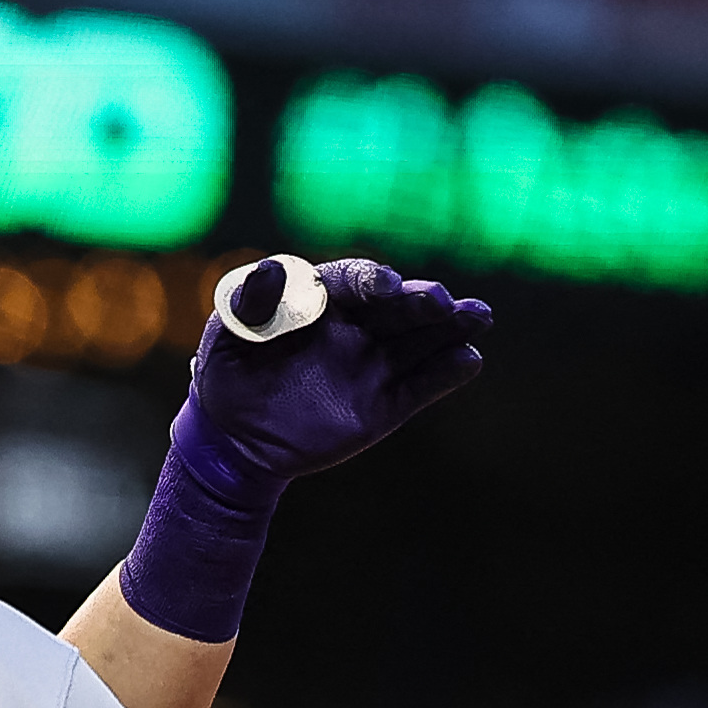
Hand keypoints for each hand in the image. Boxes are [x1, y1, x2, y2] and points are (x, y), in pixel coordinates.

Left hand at [193, 257, 492, 483]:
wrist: (233, 438)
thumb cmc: (228, 374)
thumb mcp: (228, 335)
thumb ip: (251, 303)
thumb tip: (270, 269)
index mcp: (321, 300)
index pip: (352, 281)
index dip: (371, 280)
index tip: (386, 285)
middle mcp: (357, 326)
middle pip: (397, 307)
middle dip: (421, 300)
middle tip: (443, 301)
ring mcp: (374, 364)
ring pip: (421, 341)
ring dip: (452, 327)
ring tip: (479, 316)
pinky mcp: (386, 404)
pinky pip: (421, 386)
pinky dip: (447, 373)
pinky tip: (469, 360)